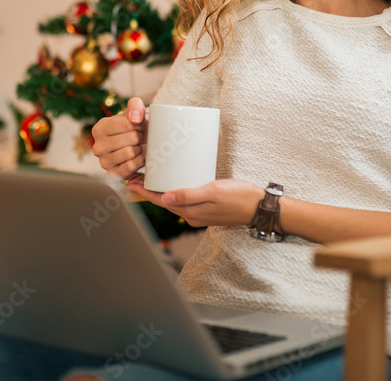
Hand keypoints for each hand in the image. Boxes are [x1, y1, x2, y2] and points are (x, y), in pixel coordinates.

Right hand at [91, 97, 146, 179]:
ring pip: (130, 152)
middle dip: (140, 137)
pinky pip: (131, 166)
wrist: (139, 146)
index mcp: (99, 128)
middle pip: (131, 138)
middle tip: (138, 138)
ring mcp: (103, 162)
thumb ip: (134, 105)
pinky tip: (137, 157)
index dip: (138, 125)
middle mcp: (97, 146)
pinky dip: (139, 161)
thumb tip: (134, 117)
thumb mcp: (134, 112)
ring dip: (140, 149)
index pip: (127, 124)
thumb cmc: (134, 128)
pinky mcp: (113, 174)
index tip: (136, 126)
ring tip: (137, 147)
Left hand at [125, 176, 263, 227]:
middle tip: (134, 175)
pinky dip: (173, 192)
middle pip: (163, 202)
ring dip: (159, 191)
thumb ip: (190, 195)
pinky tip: (173, 183)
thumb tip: (165, 199)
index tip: (130, 180)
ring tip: (149, 177)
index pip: (160, 201)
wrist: (260, 207)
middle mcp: (192, 215)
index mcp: (191, 212)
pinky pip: (183, 201)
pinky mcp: (206, 209)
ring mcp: (199, 214)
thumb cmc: (240, 197)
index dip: (144, 191)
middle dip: (148, 190)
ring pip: (173, 202)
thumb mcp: (214, 192)